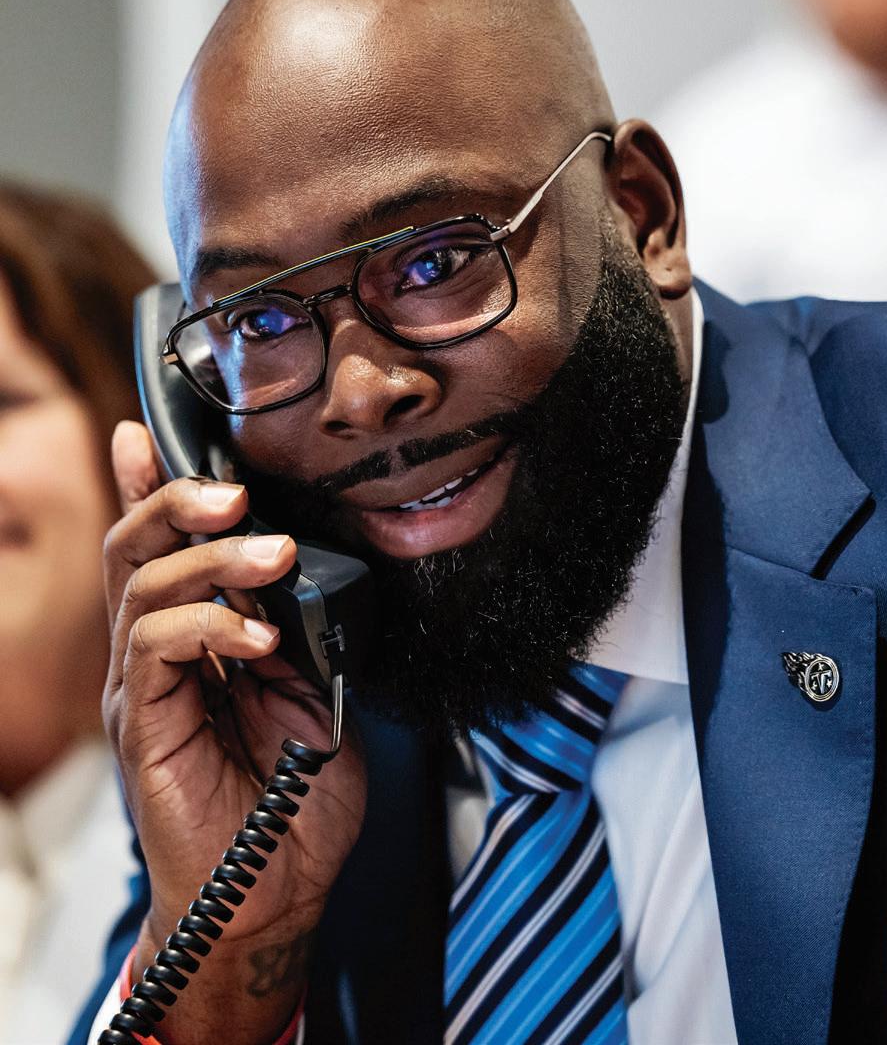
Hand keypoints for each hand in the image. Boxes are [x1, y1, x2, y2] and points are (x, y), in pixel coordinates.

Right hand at [102, 421, 366, 1042]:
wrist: (275, 892)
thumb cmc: (293, 797)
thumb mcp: (312, 690)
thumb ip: (296, 631)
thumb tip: (301, 572)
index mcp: (194, 640)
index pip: (162, 549)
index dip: (152, 489)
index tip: (150, 433)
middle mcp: (156, 657)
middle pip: (136, 551)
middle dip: (175, 501)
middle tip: (232, 490)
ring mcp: (144, 690)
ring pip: (145, 588)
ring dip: (211, 560)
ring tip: (272, 555)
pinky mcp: (145, 727)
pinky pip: (158, 649)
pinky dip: (210, 626)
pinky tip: (257, 638)